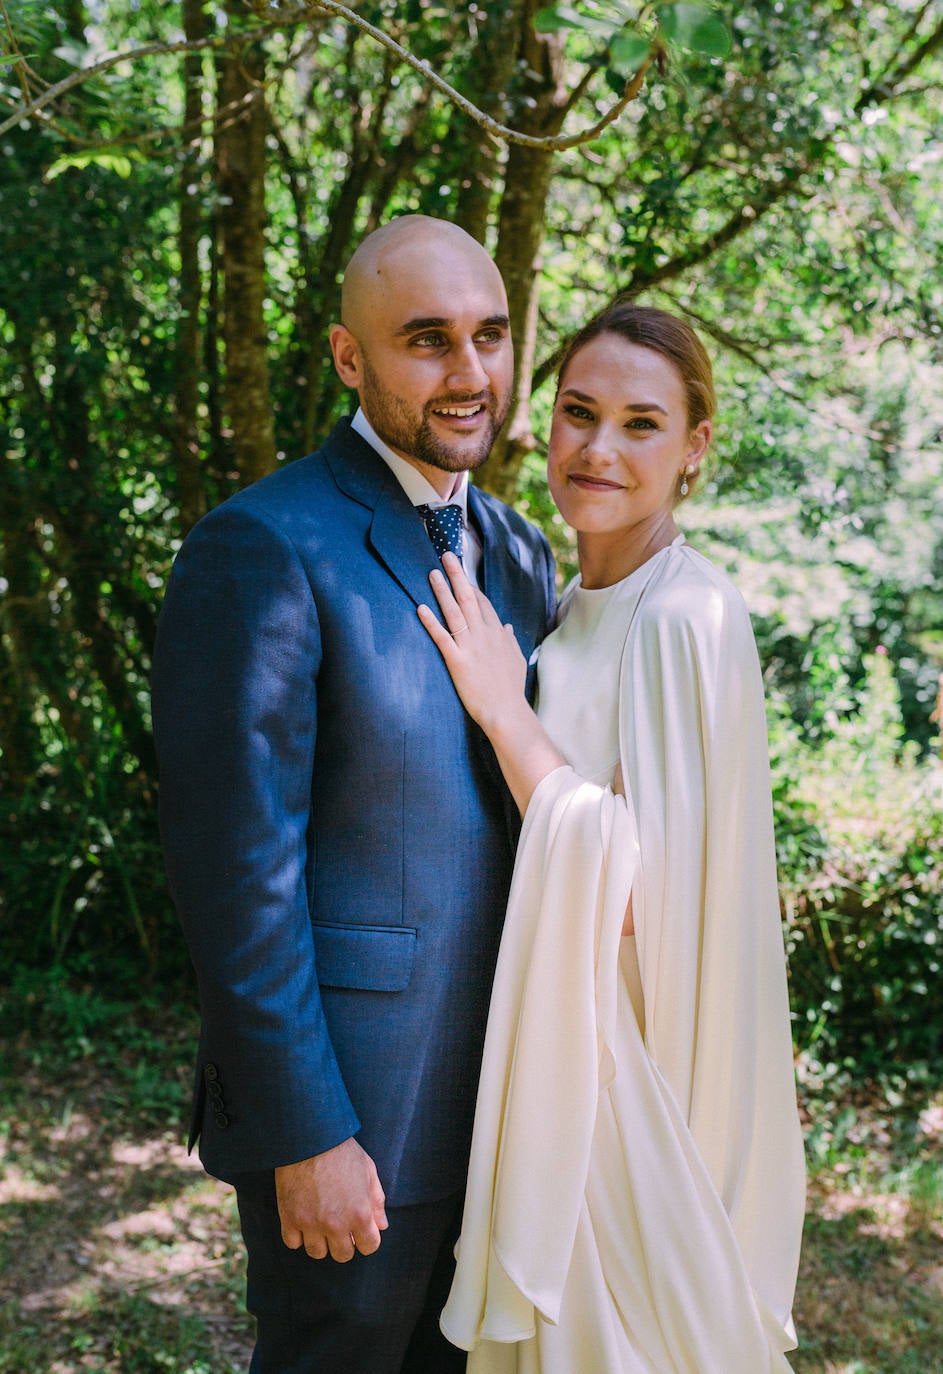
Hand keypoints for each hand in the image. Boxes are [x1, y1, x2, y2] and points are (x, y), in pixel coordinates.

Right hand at [275, 1137, 387, 1261]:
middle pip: (343, 1255)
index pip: (369, 1247)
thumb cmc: (342, 1151)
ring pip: (317, 1253)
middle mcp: (336, 1224)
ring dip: (321, 1241)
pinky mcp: (289, 1218)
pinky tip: (302, 1220)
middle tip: (340, 1227)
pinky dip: (297, 1235)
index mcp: (359, 1213)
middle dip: (345, 1243)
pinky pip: (293, 1243)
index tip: (361, 1231)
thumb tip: (381, 1226)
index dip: (368, 1239)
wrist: (310, 1137)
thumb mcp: (368, 1171)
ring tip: (320, 1223)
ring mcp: (311, 1223)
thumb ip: (377, 1201)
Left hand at [418, 553, 565, 814]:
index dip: (472, 586)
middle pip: (469, 599)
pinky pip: (442, 637)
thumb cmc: (510, 690)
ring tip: (432, 573)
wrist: (506, 711)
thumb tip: (506, 626)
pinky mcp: (457, 661)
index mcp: (498, 635)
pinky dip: (431, 621)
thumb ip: (509, 641)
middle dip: (457, 576)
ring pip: (454, 612)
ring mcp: (470, 646)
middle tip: (446, 555)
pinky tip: (420, 608)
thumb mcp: (516, 660)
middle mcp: (484, 635)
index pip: (484, 604)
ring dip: (442, 591)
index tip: (463, 572)